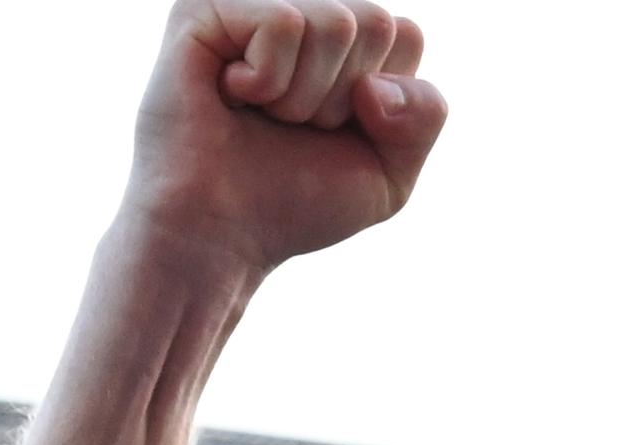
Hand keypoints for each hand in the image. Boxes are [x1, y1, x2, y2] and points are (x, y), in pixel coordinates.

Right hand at [129, 1, 449, 271]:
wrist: (220, 237)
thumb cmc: (294, 201)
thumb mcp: (390, 172)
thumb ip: (424, 115)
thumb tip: (375, 84)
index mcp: (339, 37)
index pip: (406, 34)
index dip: (381, 101)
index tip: (332, 130)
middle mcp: (296, 9)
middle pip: (377, 22)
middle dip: (344, 98)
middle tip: (289, 125)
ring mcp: (251, 5)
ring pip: (336, 23)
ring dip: (305, 96)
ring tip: (260, 114)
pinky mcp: (204, 8)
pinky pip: (284, 22)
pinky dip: (267, 80)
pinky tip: (230, 97)